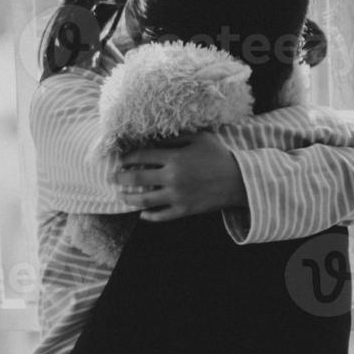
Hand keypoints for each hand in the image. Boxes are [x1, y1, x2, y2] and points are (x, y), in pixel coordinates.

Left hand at [114, 131, 247, 221]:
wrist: (241, 181)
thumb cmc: (220, 156)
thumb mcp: (200, 138)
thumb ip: (176, 137)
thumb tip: (155, 137)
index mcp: (174, 158)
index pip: (141, 156)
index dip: (126, 158)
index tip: (120, 159)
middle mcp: (172, 178)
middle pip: (136, 179)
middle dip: (120, 178)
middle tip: (112, 178)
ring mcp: (178, 196)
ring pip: (144, 200)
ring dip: (129, 199)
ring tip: (121, 196)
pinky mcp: (185, 210)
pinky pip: (161, 216)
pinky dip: (149, 216)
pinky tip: (142, 214)